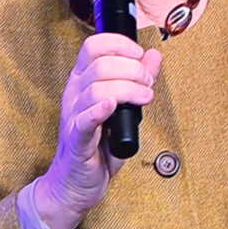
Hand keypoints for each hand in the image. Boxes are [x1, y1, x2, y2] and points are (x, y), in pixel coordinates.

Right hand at [26, 32, 158, 228]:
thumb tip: (153, 55)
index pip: (94, 47)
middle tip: (148, 84)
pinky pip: (84, 119)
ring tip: (145, 97)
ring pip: (97, 89)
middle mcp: (75, 94)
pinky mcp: (77, 139)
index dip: (119, 45)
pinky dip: (99, 109)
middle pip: (100, 65)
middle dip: (132, 69)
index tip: (139, 55)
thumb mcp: (123, 108)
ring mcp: (73, 115)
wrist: (75, 184)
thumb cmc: (97, 147)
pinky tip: (112, 107)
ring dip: (127, 89)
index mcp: (82, 81)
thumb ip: (137, 80)